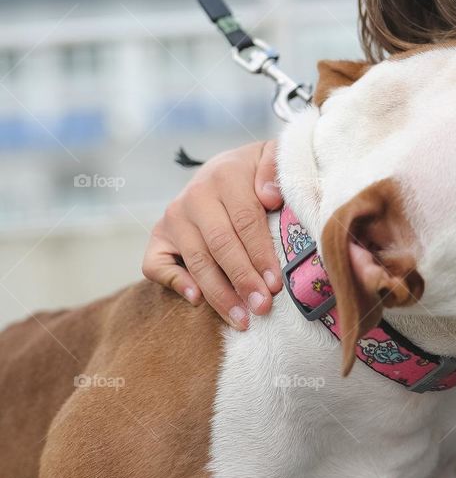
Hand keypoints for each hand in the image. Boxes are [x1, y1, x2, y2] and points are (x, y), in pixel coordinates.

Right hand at [142, 140, 282, 328]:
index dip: (261, 254)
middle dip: (243, 280)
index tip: (275, 283)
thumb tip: (268, 197)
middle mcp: (194, 197)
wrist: (226, 169)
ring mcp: (173, 218)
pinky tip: (197, 300)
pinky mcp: (158, 237)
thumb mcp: (273, 158)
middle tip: (262, 307)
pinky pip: (156, 266)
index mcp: (224, 175)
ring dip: (219, 294)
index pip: (245, 221)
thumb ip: (276, 168)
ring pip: (196, 261)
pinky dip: (174, 283)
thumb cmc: (257, 173)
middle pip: (221, 245)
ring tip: (241, 319)